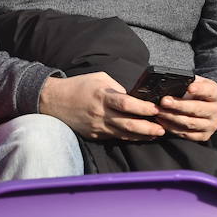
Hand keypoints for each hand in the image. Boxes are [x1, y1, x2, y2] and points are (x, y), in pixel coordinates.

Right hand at [37, 72, 164, 140]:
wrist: (53, 101)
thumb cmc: (78, 86)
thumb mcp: (99, 79)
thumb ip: (117, 88)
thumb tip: (132, 97)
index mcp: (103, 96)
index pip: (127, 104)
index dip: (144, 108)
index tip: (157, 109)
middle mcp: (101, 113)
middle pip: (129, 124)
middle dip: (149, 128)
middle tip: (163, 129)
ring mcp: (98, 126)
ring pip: (124, 134)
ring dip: (142, 135)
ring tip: (156, 134)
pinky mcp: (94, 135)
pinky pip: (115, 137)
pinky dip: (128, 137)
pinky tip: (139, 136)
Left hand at [154, 76, 216, 141]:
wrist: (209, 107)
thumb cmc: (200, 92)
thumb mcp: (198, 83)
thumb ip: (189, 81)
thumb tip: (172, 80)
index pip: (209, 91)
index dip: (199, 89)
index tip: (189, 88)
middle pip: (197, 109)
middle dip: (179, 105)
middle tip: (164, 101)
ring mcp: (211, 125)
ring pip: (190, 123)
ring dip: (172, 117)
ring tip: (159, 111)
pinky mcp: (204, 135)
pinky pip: (186, 134)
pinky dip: (172, 128)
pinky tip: (162, 121)